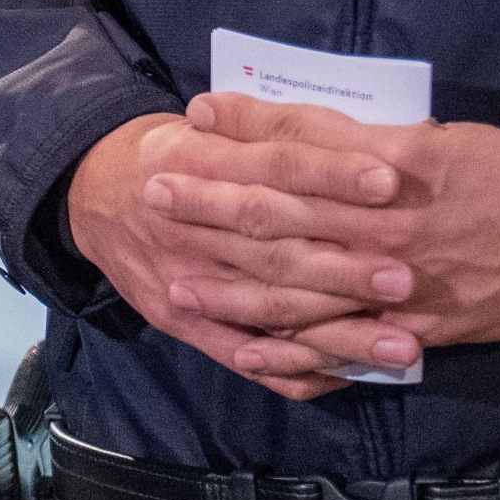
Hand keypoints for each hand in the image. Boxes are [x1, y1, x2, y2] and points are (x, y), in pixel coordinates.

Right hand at [65, 110, 414, 401]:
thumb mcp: (206, 126)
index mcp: (195, 162)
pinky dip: (295, 370)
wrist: (93, 195)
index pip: (272, 167)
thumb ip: (267, 127)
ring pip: (267, 311)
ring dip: (337, 332)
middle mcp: (188, 225)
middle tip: (406, 279)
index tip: (389, 181)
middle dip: (344, 268)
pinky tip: (348, 375)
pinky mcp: (181, 322)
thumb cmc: (174, 156)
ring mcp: (184, 280)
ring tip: (402, 345)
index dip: (329, 173)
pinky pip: (242, 355)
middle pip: (274, 249)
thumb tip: (350, 125)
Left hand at [144, 93, 499, 378]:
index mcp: (388, 168)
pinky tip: (246, 349)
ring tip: (177, 280)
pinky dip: (293, 351)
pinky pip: (342, 345)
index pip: (293, 152)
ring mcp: (396, 284)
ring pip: (299, 288)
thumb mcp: (427, 134)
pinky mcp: (414, 328)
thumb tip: (271, 121)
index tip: (181, 131)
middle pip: (280, 217)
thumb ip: (347, 134)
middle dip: (211, 208)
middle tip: (152, 197)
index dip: (234, 142)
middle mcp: (383, 227)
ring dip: (232, 286)